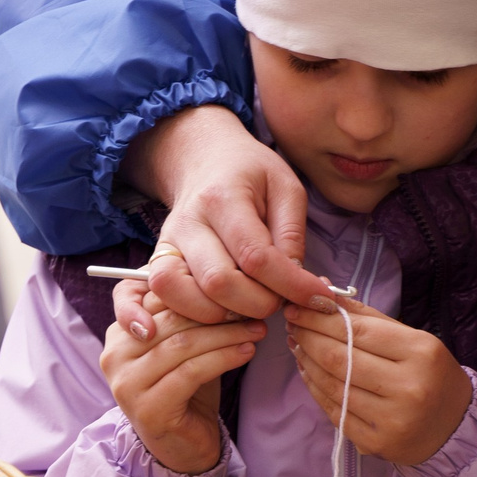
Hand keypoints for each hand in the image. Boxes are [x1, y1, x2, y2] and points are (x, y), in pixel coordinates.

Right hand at [99, 298, 264, 475]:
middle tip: (253, 310)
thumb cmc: (187, 388)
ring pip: (182, 344)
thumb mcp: (184, 345)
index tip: (233, 290)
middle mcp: (114, 355)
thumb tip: (227, 283)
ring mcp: (127, 383)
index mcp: (119, 332)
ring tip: (256, 330)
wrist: (185, 445)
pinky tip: (246, 352)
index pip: (154, 297)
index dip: (196, 290)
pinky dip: (223, 358)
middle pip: (169, 319)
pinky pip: (190, 372)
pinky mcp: (147, 408)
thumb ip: (189, 316)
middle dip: (216, 312)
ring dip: (225, 334)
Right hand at [116, 106, 329, 332]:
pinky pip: (166, 299)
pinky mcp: (158, 261)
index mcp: (222, 198)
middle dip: (260, 303)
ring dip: (227, 315)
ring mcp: (168, 245)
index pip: (256, 257)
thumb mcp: (286, 187)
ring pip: (187, 298)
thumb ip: (292, 235)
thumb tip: (298, 283)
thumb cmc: (250, 173)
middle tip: (280, 299)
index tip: (318, 297)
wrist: (203, 160)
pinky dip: (196, 315)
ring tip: (252, 304)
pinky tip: (224, 311)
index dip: (291, 285)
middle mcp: (188, 223)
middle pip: (219, 283)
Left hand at [281, 293, 475, 467]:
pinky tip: (308, 371)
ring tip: (297, 343)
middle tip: (292, 323)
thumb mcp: (412, 338)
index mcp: (421, 353)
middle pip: (340, 358)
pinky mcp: (374, 443)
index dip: (321, 317)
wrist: (455, 427)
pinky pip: (334, 410)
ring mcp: (390, 420)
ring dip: (307, 361)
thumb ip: (368, 317)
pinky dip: (315, 388)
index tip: (298, 306)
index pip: (358, 331)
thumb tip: (323, 291)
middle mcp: (408, 387)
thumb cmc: (431, 374)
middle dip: (309, 336)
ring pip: (332, 385)